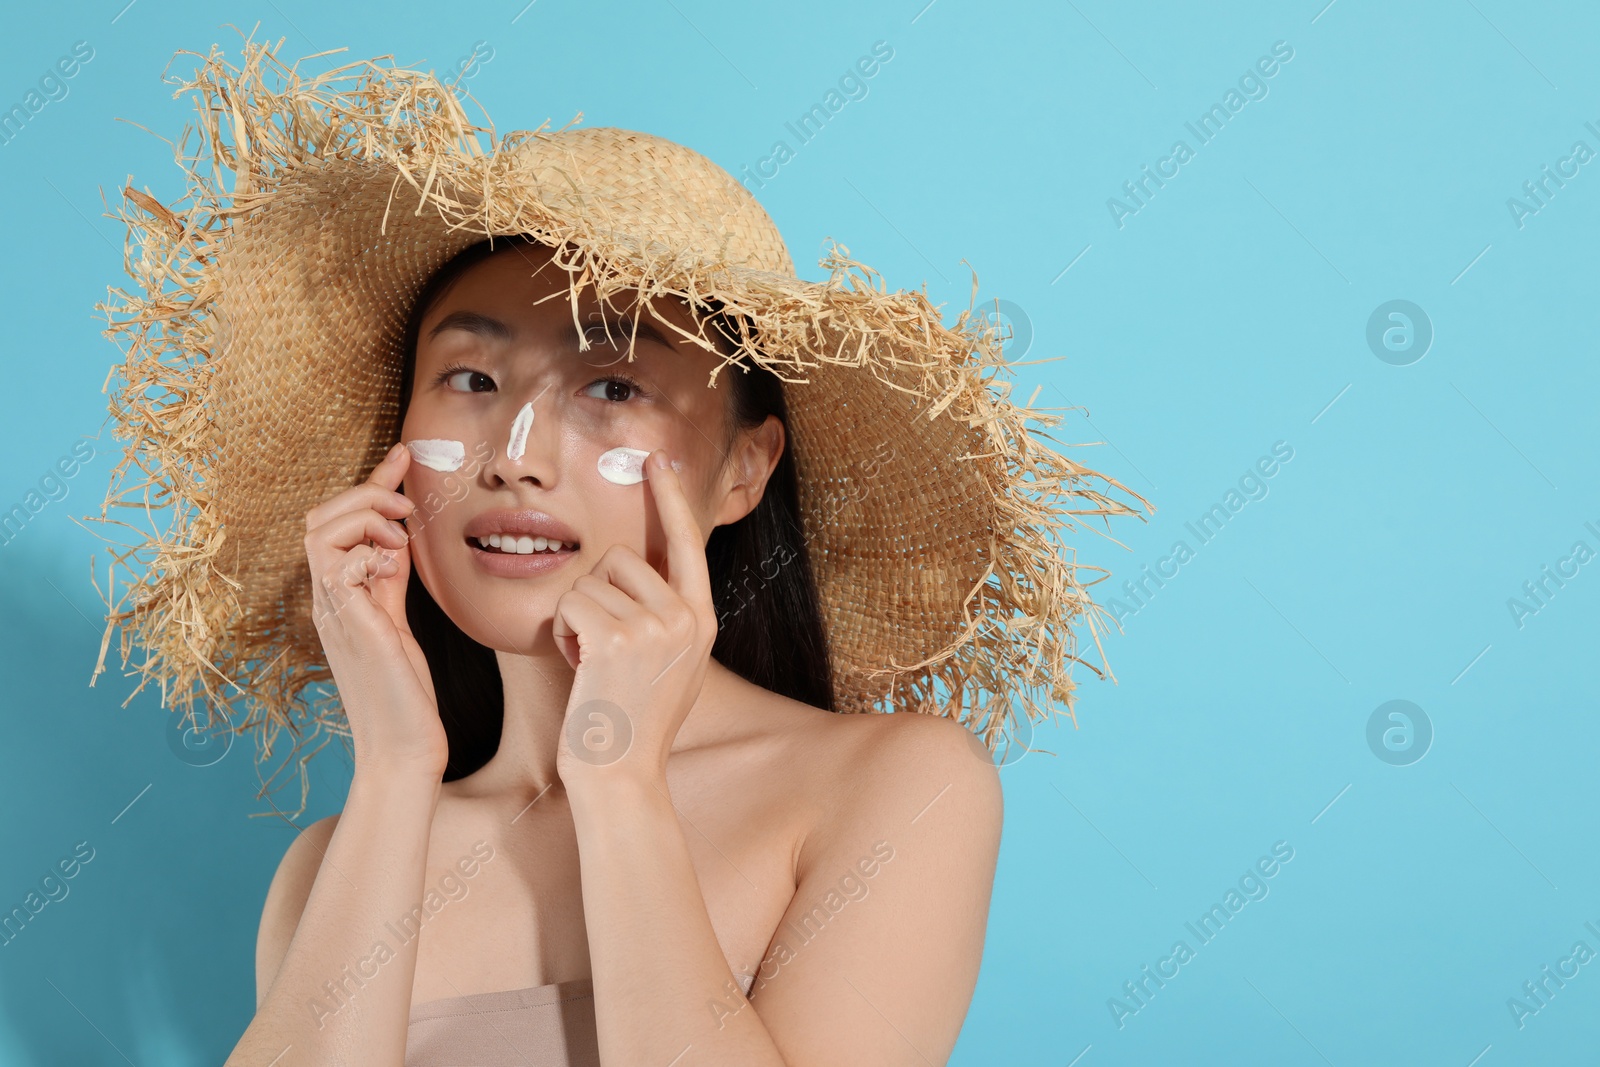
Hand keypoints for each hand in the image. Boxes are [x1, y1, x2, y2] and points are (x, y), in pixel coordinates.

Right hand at [304, 442, 447, 779]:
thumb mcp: (396, 618)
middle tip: (406, 509)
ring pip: (321, 533)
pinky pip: (337, 567)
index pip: (341, 524)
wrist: (402, 745)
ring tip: (398, 540)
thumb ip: (390, 578)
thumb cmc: (402, 690)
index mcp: (338, 595)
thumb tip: (397, 538)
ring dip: (365, 520)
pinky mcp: (352, 627)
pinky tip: (390, 568)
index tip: (403, 455)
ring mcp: (335, 613)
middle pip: (319, 518)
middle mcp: (328, 600)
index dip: (371, 484)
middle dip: (364, 496)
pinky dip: (365, 553)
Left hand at [551, 449, 718, 789]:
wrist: (622, 777)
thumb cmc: (634, 725)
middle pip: (619, 557)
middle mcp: (686, 616)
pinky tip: (577, 667)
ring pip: (588, 580)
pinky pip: (569, 604)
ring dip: (574, 617)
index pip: (686, 542)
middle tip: (598, 646)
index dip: (669, 498)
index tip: (657, 460)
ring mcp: (655, 625)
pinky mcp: (616, 636)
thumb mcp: (671, 665)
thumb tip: (637, 571)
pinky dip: (560, 633)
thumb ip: (665, 617)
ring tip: (590, 663)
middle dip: (593, 592)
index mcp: (702, 620)